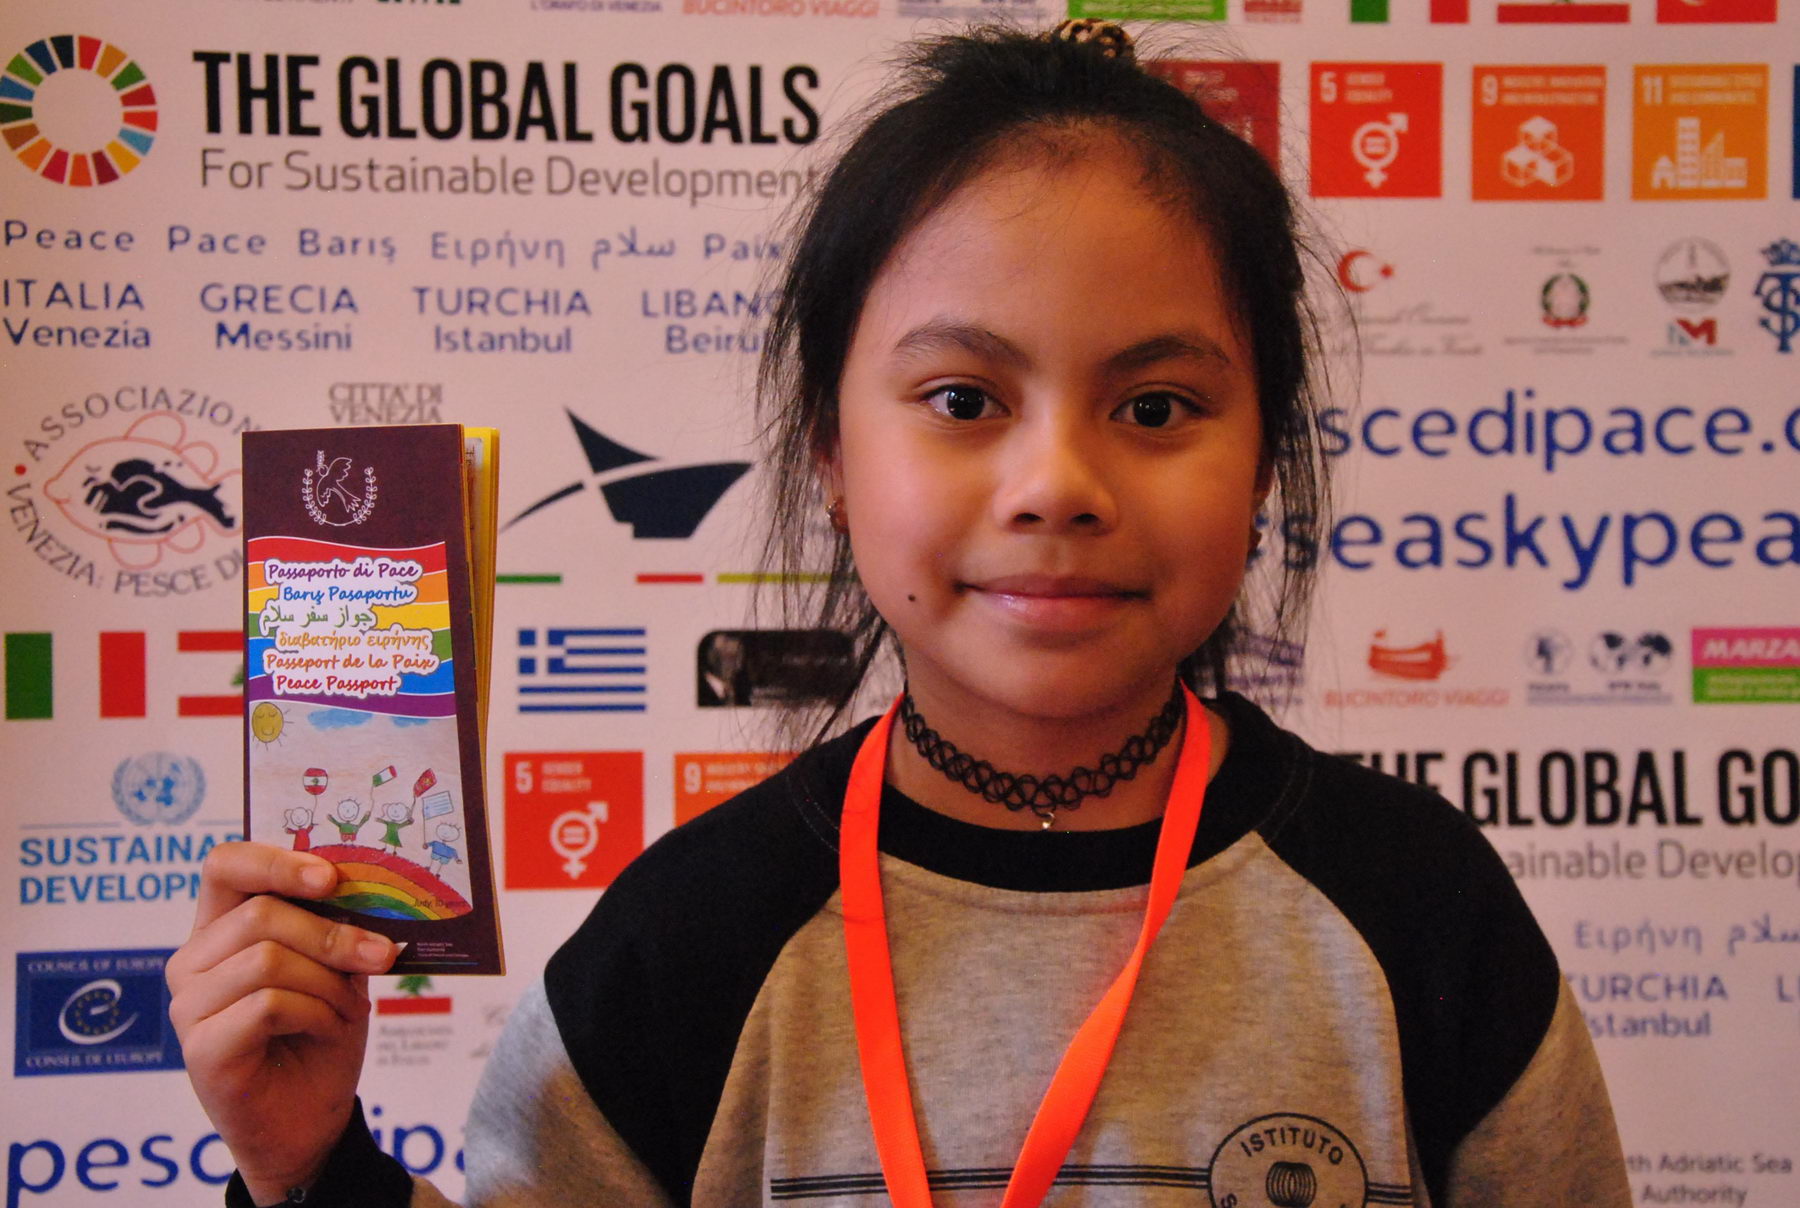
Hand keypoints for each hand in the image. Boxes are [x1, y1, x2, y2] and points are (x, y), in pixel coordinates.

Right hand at [167, 842, 397, 1203]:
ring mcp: (188, 1006)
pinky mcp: (200, 1048)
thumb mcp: (337, 971)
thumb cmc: (319, 1036)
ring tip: (347, 1008)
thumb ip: (336, 929)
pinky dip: (315, 1013)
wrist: (309, 1120)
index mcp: (220, 929)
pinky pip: (267, 1005)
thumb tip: (369, 895)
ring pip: (268, 959)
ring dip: (328, 983)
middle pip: (260, 914)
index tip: (330, 877)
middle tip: (381, 956)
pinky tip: (326, 1031)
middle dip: (332, 934)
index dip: (276, 861)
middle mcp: (192, 962)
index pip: (225, 866)